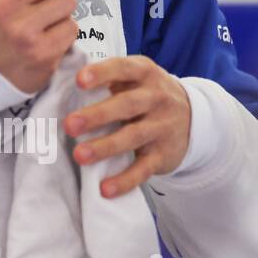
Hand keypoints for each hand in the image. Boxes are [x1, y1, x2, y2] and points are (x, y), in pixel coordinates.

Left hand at [65, 55, 191, 197]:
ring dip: (105, 147)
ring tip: (80, 155)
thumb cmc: (146, 93)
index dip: (102, 73)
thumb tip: (61, 78)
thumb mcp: (134, 78)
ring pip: (133, 137)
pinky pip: (144, 168)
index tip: (79, 80)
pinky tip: (105, 189)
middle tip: (69, 125)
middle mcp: (156, 97)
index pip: (123, 68)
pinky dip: (125, 180)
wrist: (195, 117)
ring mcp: (162, 127)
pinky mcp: (163, 154)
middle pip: (126, 105)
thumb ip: (107, 76)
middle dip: (97, 115)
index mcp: (144, 73)